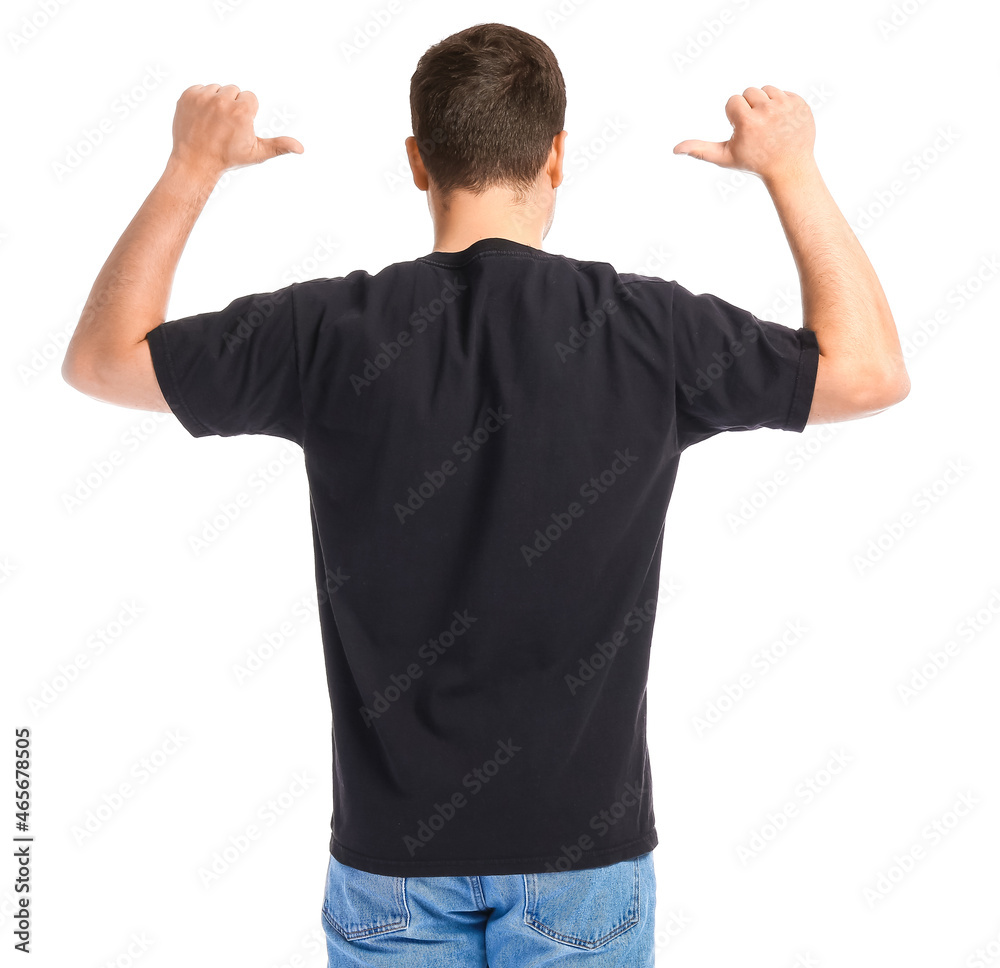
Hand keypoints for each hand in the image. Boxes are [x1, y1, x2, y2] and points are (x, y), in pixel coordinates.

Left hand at [168, 83, 303, 179]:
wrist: (195, 163)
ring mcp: (202, 98)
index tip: (238, 128)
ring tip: (213, 122)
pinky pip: (200, 89)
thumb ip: (279, 146)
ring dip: (216, 101)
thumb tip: (301, 148)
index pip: (250, 98)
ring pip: (217, 89)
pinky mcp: (187, 96)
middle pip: (234, 91)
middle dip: (232, 105)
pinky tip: (201, 118)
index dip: (247, 113)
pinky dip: (201, 100)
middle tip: (225, 126)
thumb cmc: (228, 159)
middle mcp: (222, 101)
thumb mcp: (257, 153)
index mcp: (241, 112)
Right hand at [673, 86, 814, 183]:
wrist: (789, 168)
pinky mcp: (801, 103)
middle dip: (749, 108)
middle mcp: (768, 111)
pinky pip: (783, 92)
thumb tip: (675, 149)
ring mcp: (787, 106)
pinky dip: (781, 105)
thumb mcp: (725, 158)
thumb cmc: (753, 163)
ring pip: (766, 89)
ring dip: (765, 104)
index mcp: (748, 121)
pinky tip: (782, 123)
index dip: (735, 117)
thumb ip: (700, 150)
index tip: (744, 132)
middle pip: (749, 92)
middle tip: (757, 130)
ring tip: (769, 125)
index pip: (733, 100)